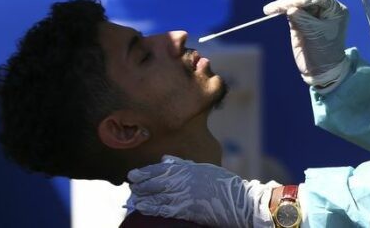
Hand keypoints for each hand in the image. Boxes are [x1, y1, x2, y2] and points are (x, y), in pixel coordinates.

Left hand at [127, 155, 276, 227]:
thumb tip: (164, 159)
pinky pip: (163, 208)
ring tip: (134, 198)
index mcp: (189, 168)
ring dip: (142, 196)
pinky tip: (142, 208)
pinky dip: (151, 208)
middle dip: (141, 185)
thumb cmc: (223, 184)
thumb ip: (184, 164)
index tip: (133, 175)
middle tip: (131, 187)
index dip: (145, 172)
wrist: (238, 200)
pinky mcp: (186, 209)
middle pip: (155, 182)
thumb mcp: (204, 168)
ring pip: (156, 195)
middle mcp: (184, 179)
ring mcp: (184, 194)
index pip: (161, 168)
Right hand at [264, 0, 349, 87]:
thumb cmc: (325, 51)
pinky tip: (272, 10)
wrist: (320, 70)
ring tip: (271, 9)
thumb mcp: (315, 34)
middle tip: (278, 7)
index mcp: (335, 10)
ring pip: (297, 3)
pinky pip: (291, 11)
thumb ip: (303, 19)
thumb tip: (290, 8)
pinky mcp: (300, 20)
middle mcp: (324, 9)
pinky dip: (282, 10)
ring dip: (284, 4)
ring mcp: (312, 14)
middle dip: (292, 1)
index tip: (294, 3)